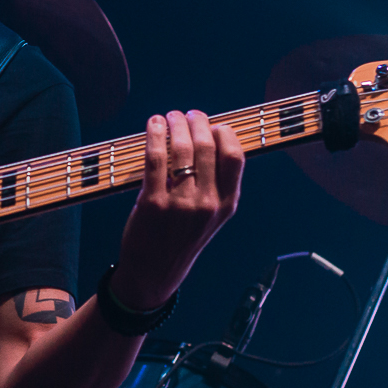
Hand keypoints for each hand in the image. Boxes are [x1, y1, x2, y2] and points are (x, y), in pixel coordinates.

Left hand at [108, 110, 243, 311]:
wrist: (154, 273)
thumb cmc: (180, 239)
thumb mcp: (210, 217)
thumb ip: (213, 184)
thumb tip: (206, 139)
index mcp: (227, 204)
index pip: (235, 156)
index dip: (223, 133)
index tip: (211, 124)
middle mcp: (208, 203)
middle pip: (207, 146)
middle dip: (196, 121)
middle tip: (185, 115)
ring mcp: (181, 203)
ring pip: (182, 148)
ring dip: (174, 124)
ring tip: (168, 117)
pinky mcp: (153, 202)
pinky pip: (155, 158)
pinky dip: (154, 135)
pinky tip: (153, 126)